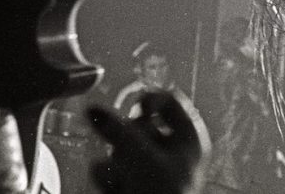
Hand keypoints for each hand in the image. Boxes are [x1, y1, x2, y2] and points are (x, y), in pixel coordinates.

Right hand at [88, 92, 202, 193]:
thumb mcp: (139, 155)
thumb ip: (116, 129)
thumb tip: (94, 109)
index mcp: (190, 138)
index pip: (167, 101)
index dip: (146, 100)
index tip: (129, 107)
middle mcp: (174, 153)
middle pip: (140, 125)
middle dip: (125, 137)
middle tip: (123, 147)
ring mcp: (153, 172)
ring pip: (124, 149)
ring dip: (116, 161)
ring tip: (121, 175)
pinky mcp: (133, 189)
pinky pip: (114, 172)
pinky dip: (110, 179)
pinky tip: (113, 187)